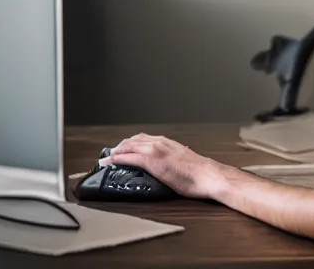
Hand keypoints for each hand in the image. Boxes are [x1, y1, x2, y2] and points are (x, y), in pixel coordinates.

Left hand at [99, 133, 224, 199]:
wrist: (206, 175)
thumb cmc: (198, 172)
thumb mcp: (182, 160)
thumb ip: (172, 158)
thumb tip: (167, 164)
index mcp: (167, 142)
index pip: (143, 138)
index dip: (130, 143)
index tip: (122, 148)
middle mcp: (159, 142)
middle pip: (133, 140)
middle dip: (119, 147)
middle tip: (110, 154)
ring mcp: (155, 150)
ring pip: (128, 146)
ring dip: (115, 152)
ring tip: (107, 159)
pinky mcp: (152, 161)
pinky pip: (129, 157)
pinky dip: (117, 159)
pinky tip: (110, 162)